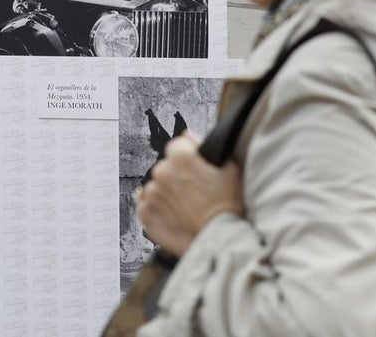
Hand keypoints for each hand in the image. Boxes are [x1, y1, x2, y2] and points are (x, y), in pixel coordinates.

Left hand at [137, 133, 243, 257]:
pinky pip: (147, 206)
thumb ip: (204, 147)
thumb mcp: (228, 168)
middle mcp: (161, 170)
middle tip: (195, 194)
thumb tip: (186, 134)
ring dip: (168, 194)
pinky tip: (175, 217)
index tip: (197, 172)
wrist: (222, 240)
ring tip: (187, 209)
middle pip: (166, 166)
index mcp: (180, 155)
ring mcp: (151, 193)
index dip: (189, 158)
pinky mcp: (145, 213)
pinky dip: (158, 210)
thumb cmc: (229, 205)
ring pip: (157, 187)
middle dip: (177, 176)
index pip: (177, 146)